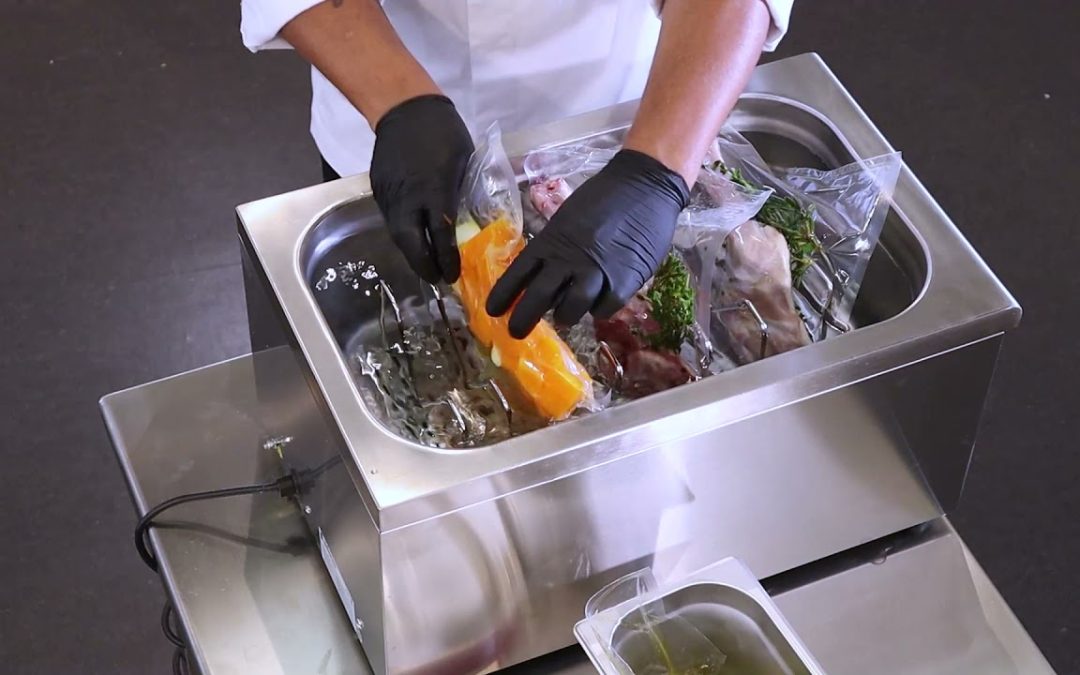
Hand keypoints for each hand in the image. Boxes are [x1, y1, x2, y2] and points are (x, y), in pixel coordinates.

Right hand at [371, 95, 473, 282]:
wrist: (404, 108)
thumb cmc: (444, 132)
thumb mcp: (464, 162)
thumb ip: (460, 193)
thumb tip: (467, 221)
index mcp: (433, 189)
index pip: (439, 234)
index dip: (446, 259)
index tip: (452, 275)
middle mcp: (408, 197)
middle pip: (410, 242)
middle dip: (423, 265)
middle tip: (436, 278)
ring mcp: (389, 194)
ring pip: (397, 234)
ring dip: (412, 252)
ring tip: (427, 265)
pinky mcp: (378, 189)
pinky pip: (391, 219)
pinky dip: (403, 233)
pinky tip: (414, 239)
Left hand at [486, 149, 689, 338]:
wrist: (645, 186)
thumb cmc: (605, 198)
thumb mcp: (569, 219)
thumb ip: (556, 247)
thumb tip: (545, 274)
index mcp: (551, 241)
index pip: (518, 273)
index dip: (503, 295)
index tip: (492, 312)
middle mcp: (568, 260)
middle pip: (538, 298)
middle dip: (524, 319)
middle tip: (517, 333)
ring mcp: (595, 273)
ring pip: (570, 310)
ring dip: (565, 316)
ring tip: (566, 315)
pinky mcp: (623, 283)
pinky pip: (603, 309)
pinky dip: (599, 309)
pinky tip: (601, 300)